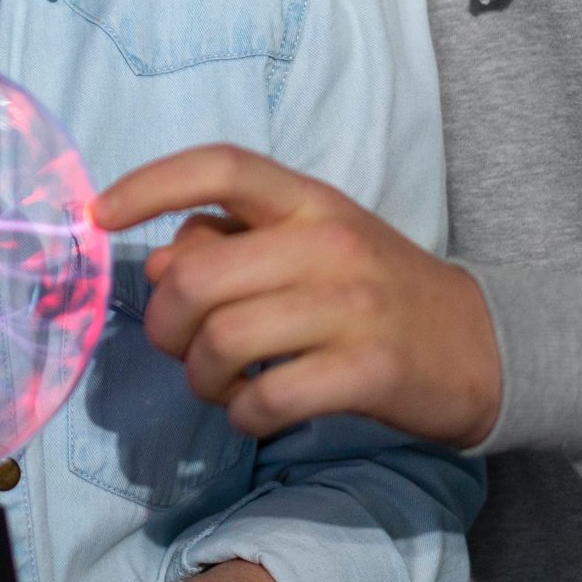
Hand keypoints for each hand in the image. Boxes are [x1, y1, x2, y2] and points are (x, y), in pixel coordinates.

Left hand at [96, 145, 501, 447]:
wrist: (481, 344)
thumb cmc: (373, 289)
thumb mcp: (308, 243)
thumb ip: (231, 241)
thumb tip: (158, 262)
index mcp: (309, 198)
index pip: (220, 166)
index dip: (149, 184)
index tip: (99, 214)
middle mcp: (330, 241)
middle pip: (198, 276)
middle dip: (164, 322)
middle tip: (178, 344)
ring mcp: (353, 307)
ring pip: (223, 342)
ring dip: (200, 376)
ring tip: (219, 382)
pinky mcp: (369, 371)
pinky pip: (266, 399)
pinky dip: (242, 414)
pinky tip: (254, 410)